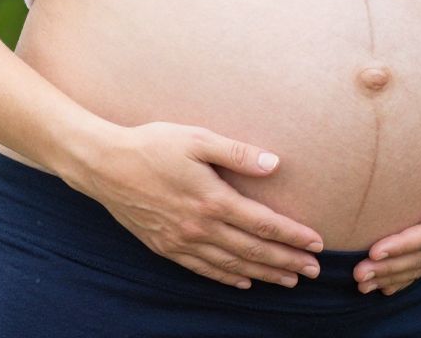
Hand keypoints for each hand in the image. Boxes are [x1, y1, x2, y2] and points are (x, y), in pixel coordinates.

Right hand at [76, 121, 326, 290]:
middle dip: (286, 261)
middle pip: (252, 250)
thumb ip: (238, 153)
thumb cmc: (153, 145)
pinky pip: (202, 269)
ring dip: (263, 274)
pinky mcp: (165, 247)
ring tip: (289, 280)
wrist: (103, 165)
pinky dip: (226, 278)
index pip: (262, 223)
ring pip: (231, 265)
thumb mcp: (198, 139)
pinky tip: (243, 282)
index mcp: (212, 200)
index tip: (317, 244)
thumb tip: (275, 164)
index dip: (292, 236)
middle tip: (314, 271)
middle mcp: (199, 227)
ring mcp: (181, 241)